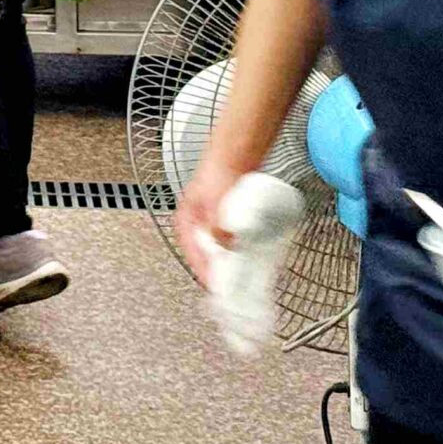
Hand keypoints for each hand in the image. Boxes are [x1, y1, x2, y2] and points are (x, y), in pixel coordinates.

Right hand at [174, 159, 243, 286]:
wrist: (235, 155)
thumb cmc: (219, 174)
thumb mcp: (215, 205)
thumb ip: (218, 228)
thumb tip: (226, 249)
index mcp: (186, 224)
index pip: (194, 257)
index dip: (208, 275)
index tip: (221, 289)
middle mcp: (199, 227)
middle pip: (210, 258)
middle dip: (224, 273)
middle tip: (237, 288)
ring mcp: (215, 225)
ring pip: (225, 253)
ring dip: (236, 264)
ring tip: (248, 278)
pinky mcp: (231, 222)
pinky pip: (237, 244)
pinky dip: (245, 253)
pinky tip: (256, 259)